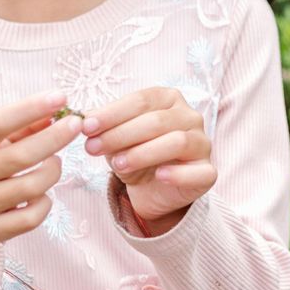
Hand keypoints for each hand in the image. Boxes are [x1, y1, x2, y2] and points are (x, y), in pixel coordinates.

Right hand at [0, 91, 82, 284]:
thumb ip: (22, 127)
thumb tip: (57, 112)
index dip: (32, 108)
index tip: (60, 96)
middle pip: (22, 155)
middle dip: (56, 137)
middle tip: (75, 126)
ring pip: (33, 187)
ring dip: (53, 171)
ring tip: (54, 163)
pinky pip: (32, 217)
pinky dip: (46, 202)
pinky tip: (43, 194)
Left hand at [81, 87, 214, 235]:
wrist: (152, 190)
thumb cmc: (135, 155)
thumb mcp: (116, 139)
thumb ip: (104, 128)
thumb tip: (82, 119)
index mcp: (168, 99)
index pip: (141, 100)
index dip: (112, 113)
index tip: (86, 126)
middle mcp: (190, 116)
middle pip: (156, 120)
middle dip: (121, 134)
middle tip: (93, 148)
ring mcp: (202, 143)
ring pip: (177, 141)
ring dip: (143, 153)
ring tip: (117, 164)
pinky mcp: (208, 172)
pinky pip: (198, 171)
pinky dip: (177, 173)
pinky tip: (158, 176)